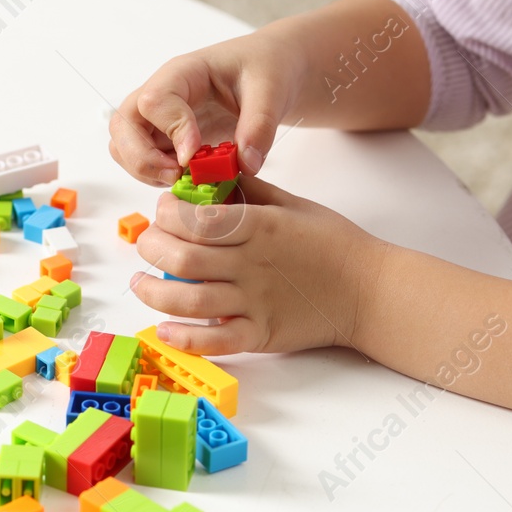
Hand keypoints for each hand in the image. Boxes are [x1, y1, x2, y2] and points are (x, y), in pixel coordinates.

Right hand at [108, 29, 299, 186]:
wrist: (269, 73)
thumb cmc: (266, 68)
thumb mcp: (272, 89)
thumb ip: (260, 126)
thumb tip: (246, 164)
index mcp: (183, 73)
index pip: (154, 101)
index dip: (171, 131)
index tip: (194, 156)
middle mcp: (161, 94)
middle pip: (123, 126)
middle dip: (142, 158)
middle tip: (177, 176)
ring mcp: (158, 119)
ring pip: (124, 147)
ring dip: (145, 170)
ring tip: (183, 178)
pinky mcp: (164, 139)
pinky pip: (141, 161)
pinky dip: (155, 177)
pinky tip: (187, 178)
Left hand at [128, 175, 387, 355]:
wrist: (372, 291)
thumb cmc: (334, 244)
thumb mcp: (294, 204)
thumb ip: (252, 189)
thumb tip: (215, 170)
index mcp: (260, 227)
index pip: (198, 218)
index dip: (167, 213)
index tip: (162, 210)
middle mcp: (252, 265)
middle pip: (183, 258)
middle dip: (151, 248)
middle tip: (146, 243)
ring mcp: (255, 303)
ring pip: (190, 301)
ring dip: (154, 293)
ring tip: (140, 283)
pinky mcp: (260, 334)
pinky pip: (214, 341)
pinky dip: (184, 338)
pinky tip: (164, 329)